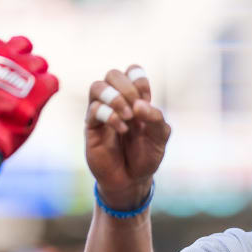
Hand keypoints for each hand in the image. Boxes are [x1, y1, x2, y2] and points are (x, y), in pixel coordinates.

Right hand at [86, 65, 170, 209]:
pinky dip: (111, 116)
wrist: (131, 180)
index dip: (139, 80)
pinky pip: (94, 110)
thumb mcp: (160, 138)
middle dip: (127, 88)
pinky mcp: (91, 127)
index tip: (147, 100)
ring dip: (115, 98)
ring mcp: (102, 113)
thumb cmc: (146, 156)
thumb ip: (156, 118)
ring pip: (97, 86)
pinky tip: (122, 129)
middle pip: (112, 74)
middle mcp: (116, 102)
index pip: (132, 71)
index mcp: (135, 99)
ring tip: (129, 116)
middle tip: (136, 110)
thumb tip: (139, 105)